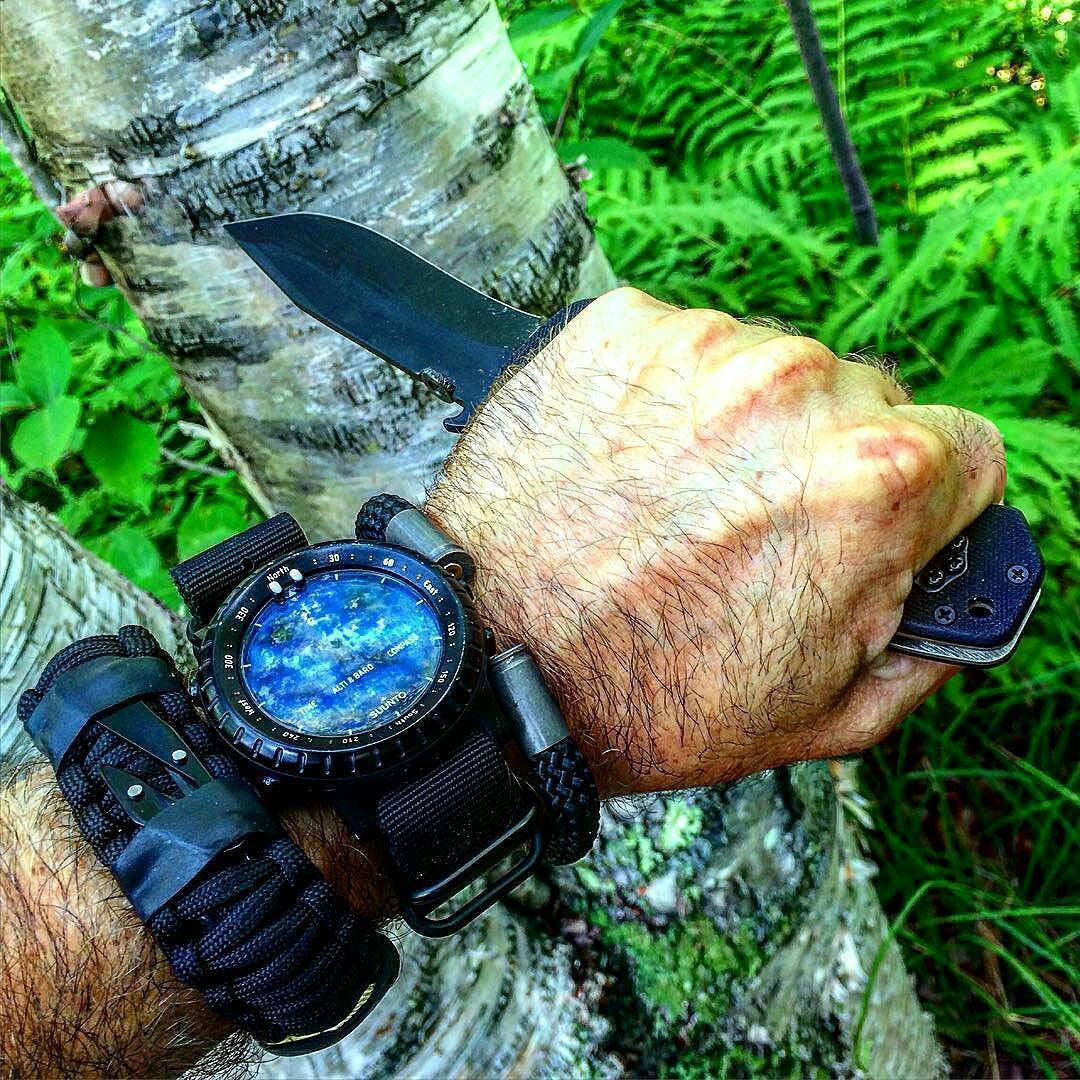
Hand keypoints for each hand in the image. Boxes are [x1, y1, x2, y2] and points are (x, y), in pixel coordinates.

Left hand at [426, 288, 1005, 794]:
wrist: (491, 660)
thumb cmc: (646, 695)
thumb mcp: (827, 715)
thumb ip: (928, 641)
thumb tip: (962, 583)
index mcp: (875, 482)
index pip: (964, 445)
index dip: (925, 498)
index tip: (874, 521)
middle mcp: (795, 390)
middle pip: (865, 401)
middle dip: (829, 461)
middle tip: (753, 525)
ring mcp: (697, 348)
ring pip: (769, 370)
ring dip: (742, 425)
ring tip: (677, 502)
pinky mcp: (615, 330)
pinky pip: (679, 350)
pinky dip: (666, 397)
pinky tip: (630, 465)